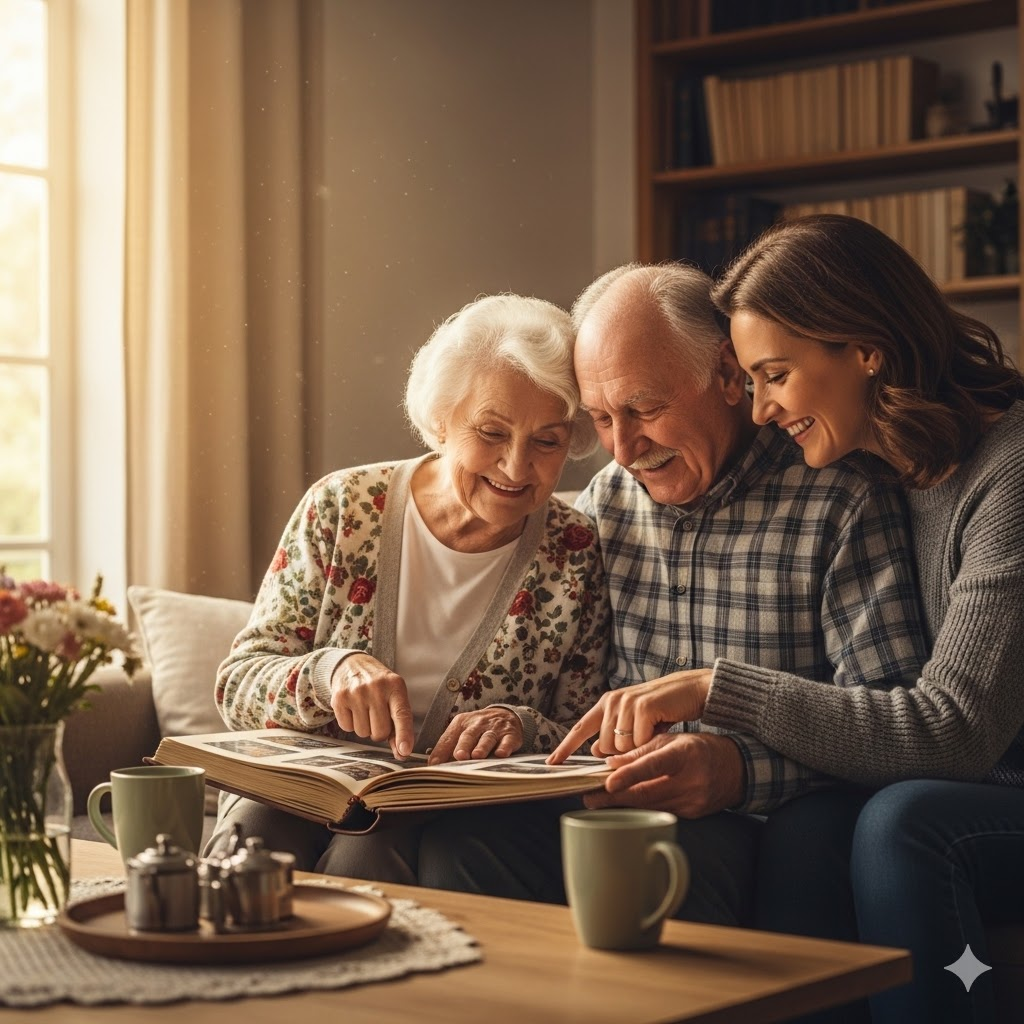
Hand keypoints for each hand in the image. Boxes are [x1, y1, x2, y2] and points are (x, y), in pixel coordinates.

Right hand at [330, 653, 414, 757]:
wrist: (352, 664)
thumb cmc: (379, 687)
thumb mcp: (394, 697)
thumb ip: (399, 725)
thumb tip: (402, 753)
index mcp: (395, 686)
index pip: (401, 715)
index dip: (404, 735)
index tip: (405, 751)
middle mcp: (376, 688)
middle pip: (380, 732)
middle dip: (379, 731)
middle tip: (377, 715)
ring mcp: (356, 692)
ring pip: (363, 733)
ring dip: (365, 727)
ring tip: (364, 709)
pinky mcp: (339, 698)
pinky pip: (347, 727)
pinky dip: (350, 723)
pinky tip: (353, 708)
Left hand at [427, 706, 523, 764]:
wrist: (505, 715)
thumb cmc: (478, 729)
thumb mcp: (461, 732)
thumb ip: (447, 748)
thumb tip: (433, 766)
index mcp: (461, 723)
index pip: (449, 737)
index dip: (441, 751)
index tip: (435, 765)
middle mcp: (477, 724)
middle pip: (468, 735)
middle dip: (463, 745)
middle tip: (459, 756)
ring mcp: (494, 729)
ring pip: (487, 738)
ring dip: (482, 747)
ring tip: (477, 756)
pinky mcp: (510, 734)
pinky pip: (507, 741)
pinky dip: (504, 747)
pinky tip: (501, 754)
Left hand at [546, 669, 712, 763]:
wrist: (690, 689)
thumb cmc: (662, 709)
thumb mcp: (634, 721)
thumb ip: (614, 733)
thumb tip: (596, 753)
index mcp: (607, 704)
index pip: (580, 728)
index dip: (565, 747)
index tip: (551, 763)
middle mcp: (612, 701)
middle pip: (604, 748)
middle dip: (622, 754)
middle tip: (641, 741)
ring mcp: (626, 702)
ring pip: (620, 748)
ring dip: (637, 749)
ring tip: (651, 733)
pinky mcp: (642, 707)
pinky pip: (638, 742)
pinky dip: (650, 743)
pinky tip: (659, 729)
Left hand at [583, 733, 745, 817]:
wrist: (737, 770)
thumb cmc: (700, 749)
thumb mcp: (673, 740)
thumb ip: (641, 751)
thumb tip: (611, 762)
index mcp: (685, 755)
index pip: (654, 765)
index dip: (630, 775)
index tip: (608, 782)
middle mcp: (690, 781)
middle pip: (646, 793)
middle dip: (614, 797)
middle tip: (589, 797)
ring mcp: (692, 802)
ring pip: (649, 806)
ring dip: (623, 804)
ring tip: (599, 800)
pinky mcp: (691, 816)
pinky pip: (659, 812)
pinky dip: (640, 809)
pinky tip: (625, 805)